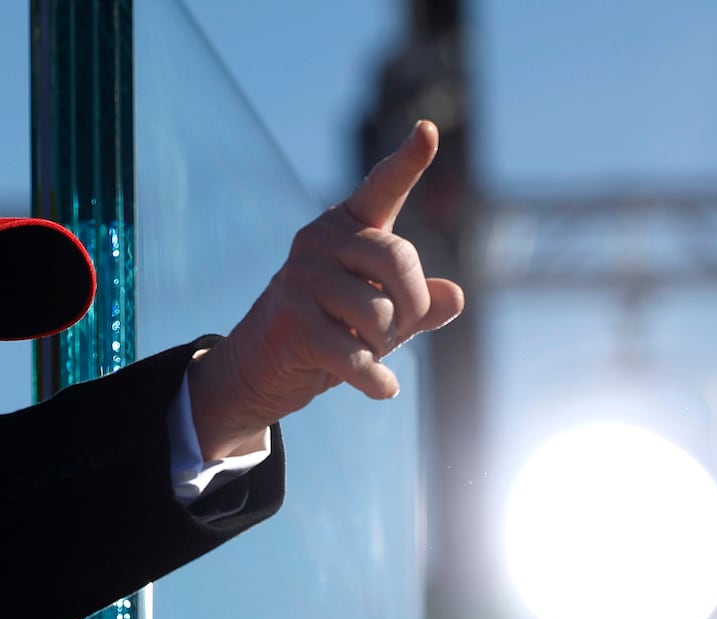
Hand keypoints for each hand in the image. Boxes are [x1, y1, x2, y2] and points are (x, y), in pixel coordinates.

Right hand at [187, 120, 465, 458]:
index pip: (381, 188)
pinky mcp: (291, 320)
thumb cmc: (330, 332)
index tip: (428, 131)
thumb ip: (421, 304)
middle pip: (399, 260)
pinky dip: (375, 379)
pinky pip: (356, 353)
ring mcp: (300, 278)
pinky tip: (380, 389)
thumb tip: (455, 296)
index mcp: (346, 228)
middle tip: (398, 332)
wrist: (262, 369)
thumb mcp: (383, 316)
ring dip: (384, 346)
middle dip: (412, 306)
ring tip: (361, 352)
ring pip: (380, 313)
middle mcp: (319, 240)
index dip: (407, 161)